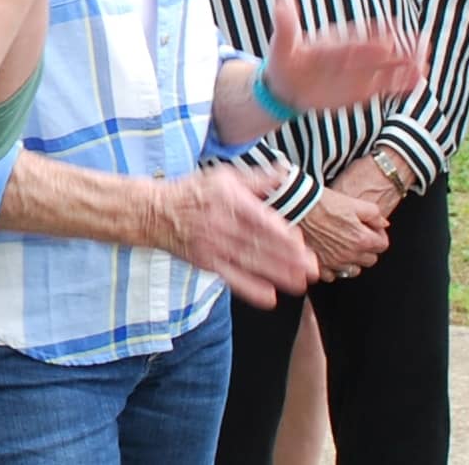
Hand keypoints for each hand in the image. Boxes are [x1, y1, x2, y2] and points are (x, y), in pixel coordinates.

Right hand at [152, 165, 315, 305]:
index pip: (260, 219)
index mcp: (230, 201)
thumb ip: (257, 179)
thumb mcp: (225, 176)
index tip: (301, 242)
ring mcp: (215, 247)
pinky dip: (251, 289)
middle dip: (288, 258)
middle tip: (312, 268)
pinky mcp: (208, 263)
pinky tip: (270, 297)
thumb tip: (284, 172)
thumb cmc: (193, 191)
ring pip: (250, 262)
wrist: (156, 212)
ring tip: (300, 283)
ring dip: (277, 274)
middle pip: (260, 244)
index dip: (281, 232)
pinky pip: (232, 278)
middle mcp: (223, 225)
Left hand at [254, 0, 425, 113]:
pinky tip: (417, 80)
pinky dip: (400, 83)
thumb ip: (286, 24)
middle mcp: (353, 54)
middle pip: (379, 51)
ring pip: (386, 67)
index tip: (387, 39)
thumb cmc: (285, 60)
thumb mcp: (282, 43)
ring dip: (405, 65)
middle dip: (398, 49)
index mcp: (335, 41)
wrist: (286, 85)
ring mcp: (359, 71)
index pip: (356, 39)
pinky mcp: (362, 88)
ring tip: (424, 64)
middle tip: (420, 46)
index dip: (370, 40)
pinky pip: (384, 85)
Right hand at [298, 183, 388, 279]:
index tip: (371, 229)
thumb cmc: (324, 204)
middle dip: (368, 248)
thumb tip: (383, 223)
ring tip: (344, 246)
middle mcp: (349, 255)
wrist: (299, 207)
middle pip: (370, 260)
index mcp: (361, 240)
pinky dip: (333, 268)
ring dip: (352, 261)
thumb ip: (374, 214)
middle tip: (358, 236)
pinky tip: (330, 254)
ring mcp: (333, 263)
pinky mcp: (319, 266)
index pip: (383, 245)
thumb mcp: (355, 203)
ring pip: (353, 271)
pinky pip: (332, 276)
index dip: (379, 234)